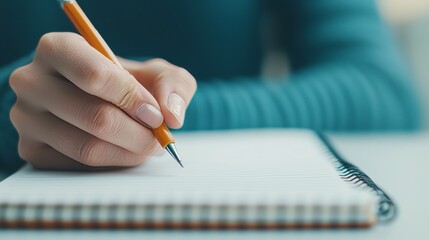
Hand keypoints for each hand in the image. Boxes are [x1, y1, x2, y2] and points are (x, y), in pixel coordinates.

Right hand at [9, 32, 196, 169]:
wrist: (103, 101)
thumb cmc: (128, 84)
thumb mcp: (156, 74)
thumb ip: (173, 85)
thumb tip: (172, 115)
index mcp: (58, 49)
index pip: (94, 77)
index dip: (133, 99)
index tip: (157, 115)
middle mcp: (32, 81)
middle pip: (95, 117)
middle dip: (139, 133)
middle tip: (159, 138)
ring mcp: (27, 118)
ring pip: (88, 147)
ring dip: (129, 152)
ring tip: (146, 146)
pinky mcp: (31, 149)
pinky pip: (78, 166)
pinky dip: (112, 163)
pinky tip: (124, 151)